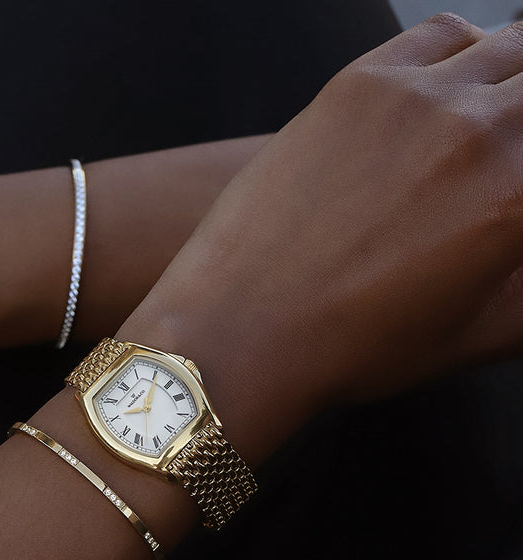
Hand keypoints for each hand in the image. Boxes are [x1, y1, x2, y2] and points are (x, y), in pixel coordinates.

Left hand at [124, 17, 522, 461]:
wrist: (243, 328)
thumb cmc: (347, 346)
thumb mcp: (468, 339)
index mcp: (518, 200)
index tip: (519, 188)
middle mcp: (480, 134)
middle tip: (509, 160)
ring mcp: (418, 97)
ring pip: (509, 47)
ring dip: (515, 77)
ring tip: (498, 114)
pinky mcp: (361, 83)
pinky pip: (440, 35)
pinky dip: (464, 49)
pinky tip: (454, 83)